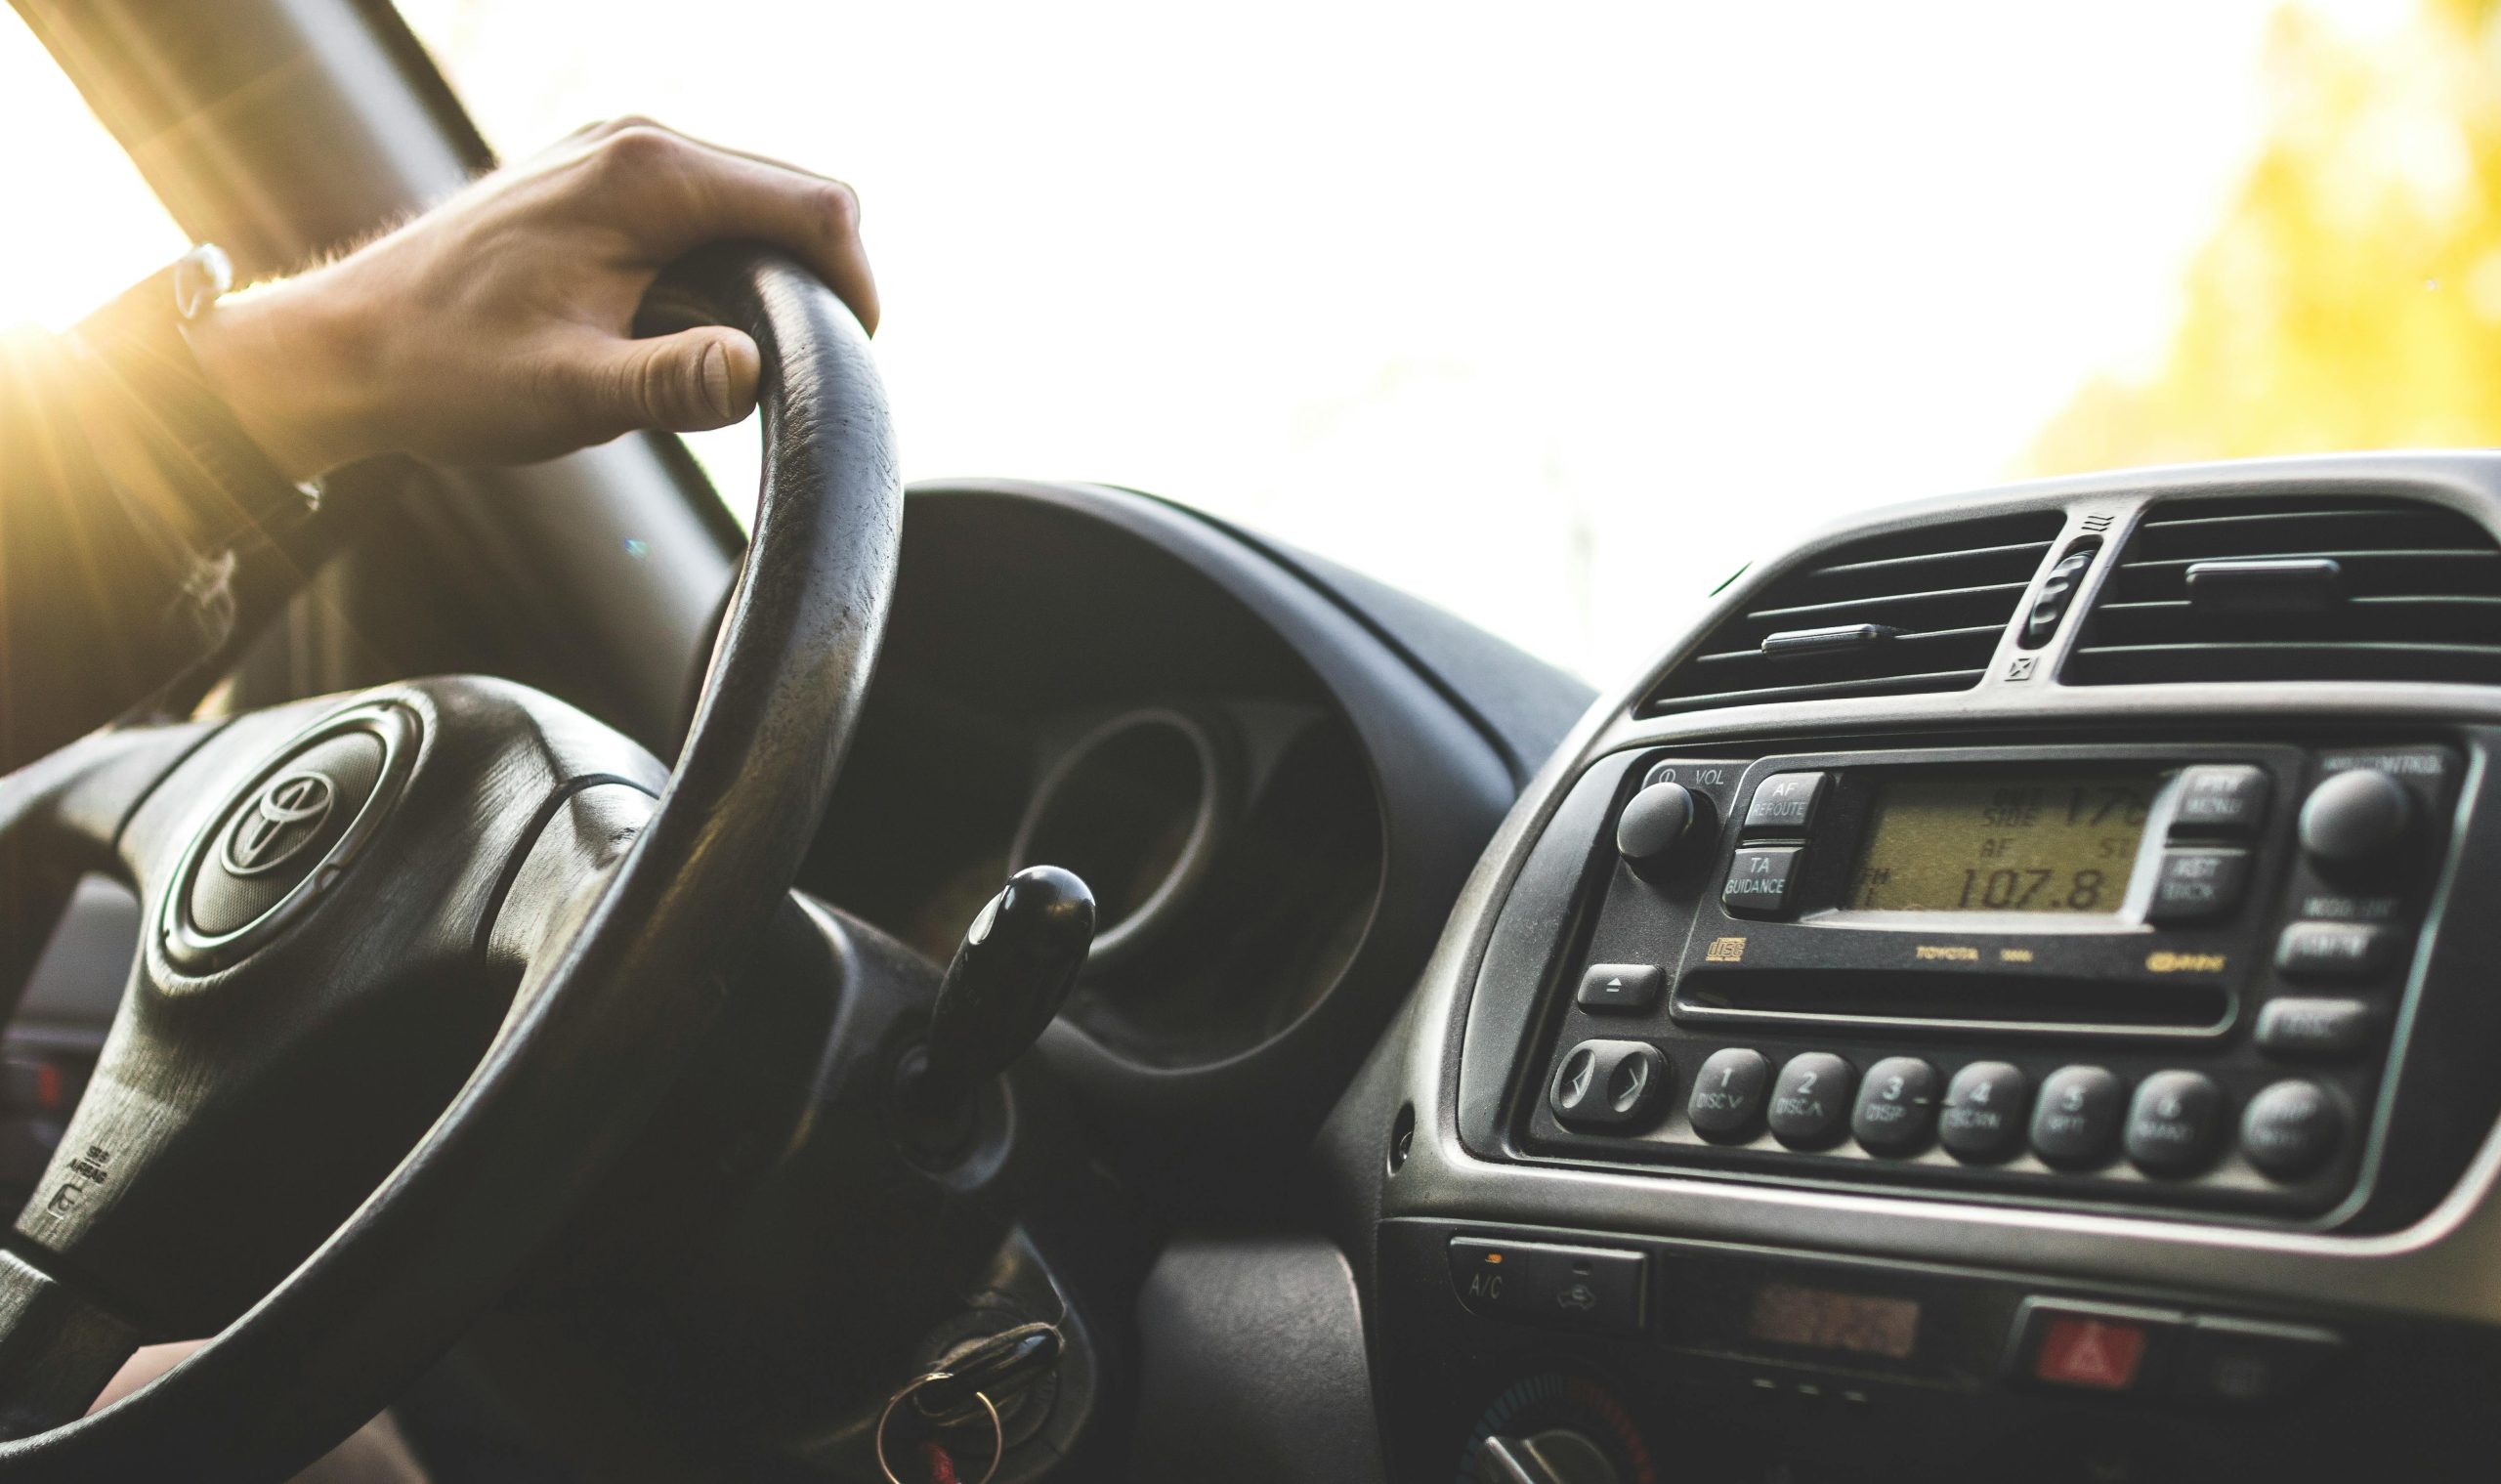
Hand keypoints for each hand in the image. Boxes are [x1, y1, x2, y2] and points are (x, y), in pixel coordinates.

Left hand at [185, 118, 877, 478]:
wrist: (344, 349)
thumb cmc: (448, 370)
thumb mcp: (569, 393)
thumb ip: (670, 383)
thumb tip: (755, 373)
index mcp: (646, 176)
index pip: (814, 206)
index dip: (856, 283)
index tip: (851, 361)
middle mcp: (637, 143)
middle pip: (794, 194)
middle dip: (821, 279)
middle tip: (809, 374)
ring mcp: (616, 155)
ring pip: (753, 201)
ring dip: (776, 274)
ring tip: (751, 358)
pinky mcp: (601, 181)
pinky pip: (707, 210)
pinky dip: (731, 265)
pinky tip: (700, 328)